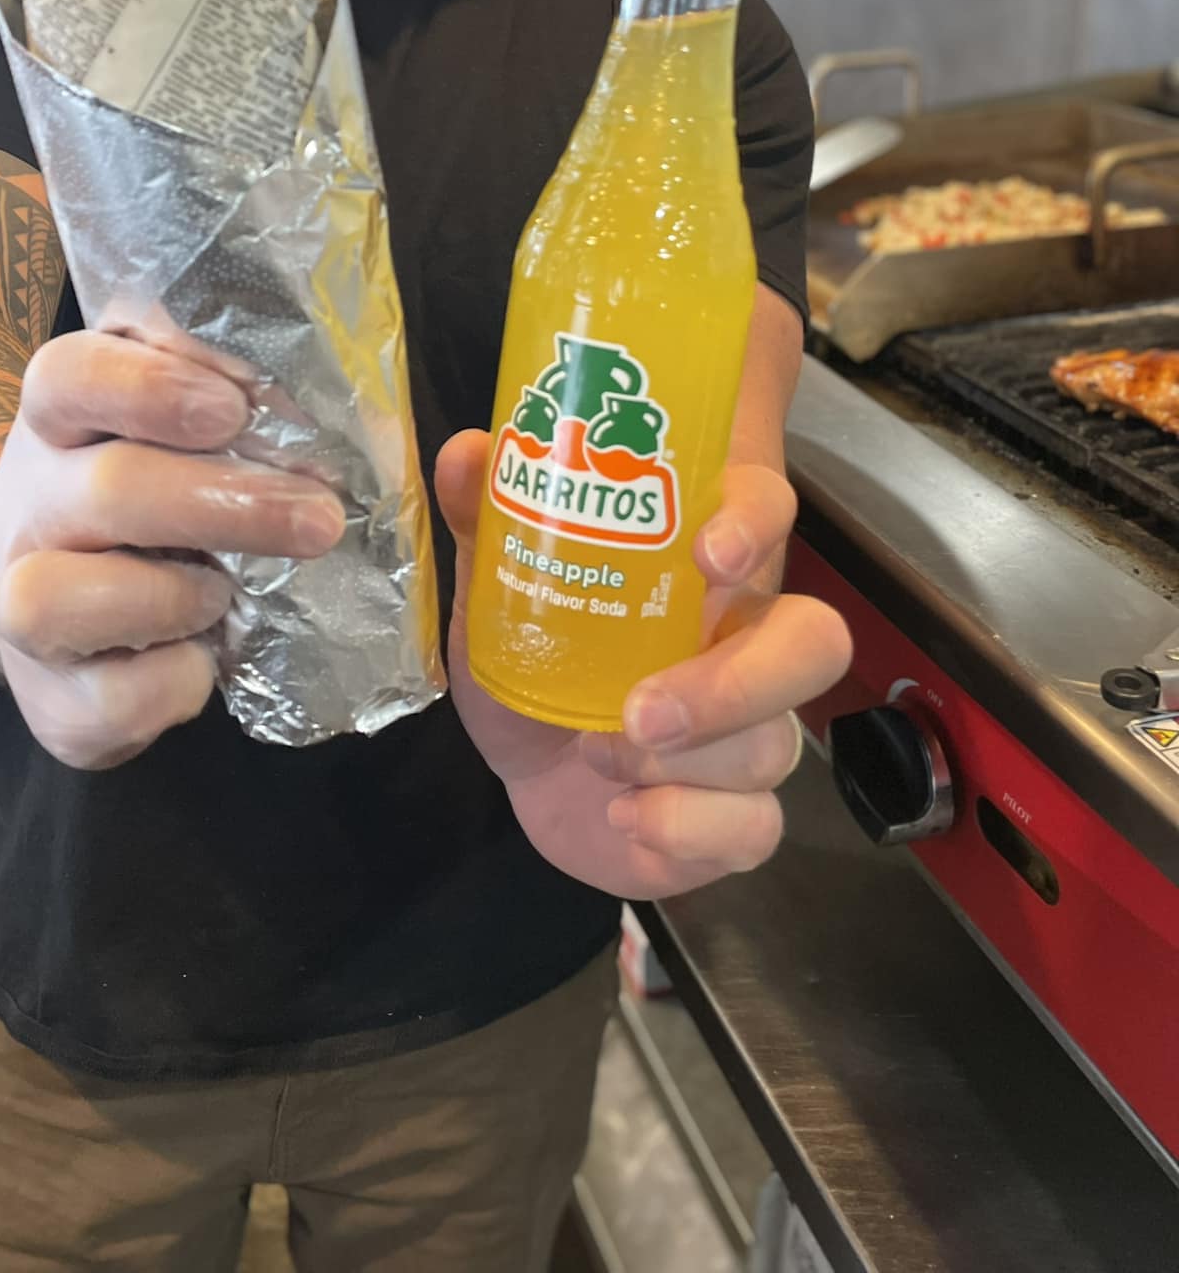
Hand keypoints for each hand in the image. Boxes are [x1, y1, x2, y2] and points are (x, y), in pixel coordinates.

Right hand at [0, 327, 344, 768]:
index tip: (233, 408)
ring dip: (174, 597)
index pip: (68, 377)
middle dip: (225, 505)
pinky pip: (107, 700)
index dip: (149, 389)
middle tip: (321, 518)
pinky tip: (201, 660)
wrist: (67, 602)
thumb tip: (331, 397)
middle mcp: (28, 504)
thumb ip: (232, 400)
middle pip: (106, 490)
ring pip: (59, 600)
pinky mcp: (47, 698)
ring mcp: (19, 603)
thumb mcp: (176, 429)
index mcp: (62, 420)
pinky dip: (174, 684)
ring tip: (224, 596)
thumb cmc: (155, 492)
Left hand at [436, 432, 852, 899]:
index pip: (766, 514)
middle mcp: (746, 647)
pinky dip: (687, 830)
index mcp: (701, 573)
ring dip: (675, 765)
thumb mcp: (497, 590)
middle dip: (736, 683)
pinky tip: (627, 817)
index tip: (710, 552)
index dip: (756, 526)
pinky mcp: (737, 816)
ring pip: (772, 745)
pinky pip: (754, 828)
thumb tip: (467, 453)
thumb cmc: (535, 656)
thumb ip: (487, 519)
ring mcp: (752, 735)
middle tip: (640, 709)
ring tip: (594, 756)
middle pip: (816, 644)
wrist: (525, 769)